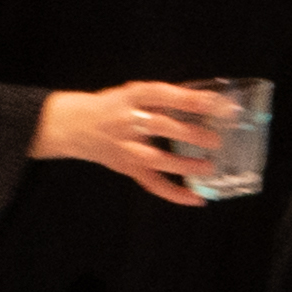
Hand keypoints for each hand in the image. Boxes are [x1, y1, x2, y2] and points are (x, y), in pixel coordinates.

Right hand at [34, 82, 239, 207]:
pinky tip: (197, 198)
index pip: (160, 94)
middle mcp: (126, 121)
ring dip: (184, 165)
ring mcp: (125, 147)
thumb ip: (169, 96)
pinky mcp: (127, 167)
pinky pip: (151, 183)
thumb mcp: (136, 93)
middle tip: (216, 140)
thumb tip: (216, 99)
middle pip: (159, 127)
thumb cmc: (116, 106)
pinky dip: (174, 193)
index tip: (215, 102)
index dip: (188, 99)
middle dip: (190, 134)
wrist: (75, 126)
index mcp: (133, 96)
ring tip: (209, 167)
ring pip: (155, 159)